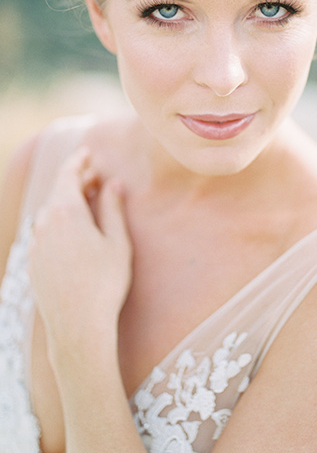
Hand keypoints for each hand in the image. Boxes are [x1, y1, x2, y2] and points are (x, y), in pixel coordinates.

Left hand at [28, 147, 132, 362]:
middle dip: (76, 180)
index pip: (67, 174)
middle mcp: (45, 224)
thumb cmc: (105, 284)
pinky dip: (58, 222)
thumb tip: (112, 184)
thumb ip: (113, 209)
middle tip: (95, 177)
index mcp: (66, 212)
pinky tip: (73, 231)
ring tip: (86, 202)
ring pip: (50, 212)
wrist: (77, 327)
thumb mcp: (117, 243)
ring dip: (66, 202)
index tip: (88, 153)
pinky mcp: (33, 263)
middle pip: (58, 192)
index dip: (78, 161)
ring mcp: (36, 244)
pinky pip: (44, 231)